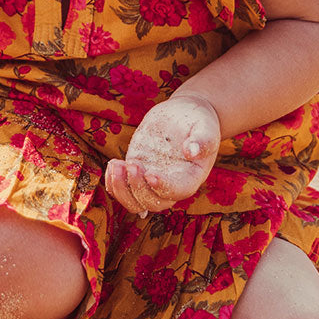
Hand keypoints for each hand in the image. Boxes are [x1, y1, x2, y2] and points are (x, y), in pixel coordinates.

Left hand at [105, 95, 220, 216]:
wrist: (184, 115)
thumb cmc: (199, 121)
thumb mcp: (205, 126)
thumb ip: (202, 139)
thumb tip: (191, 151)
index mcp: (191, 177)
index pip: (178, 191)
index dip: (163, 187)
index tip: (150, 174)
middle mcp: (171, 185)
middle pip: (153, 203)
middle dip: (138, 188)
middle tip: (133, 163)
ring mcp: (151, 180)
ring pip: (134, 202)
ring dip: (121, 190)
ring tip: (116, 165)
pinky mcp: (137, 171)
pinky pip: (122, 189)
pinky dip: (113, 183)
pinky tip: (113, 164)